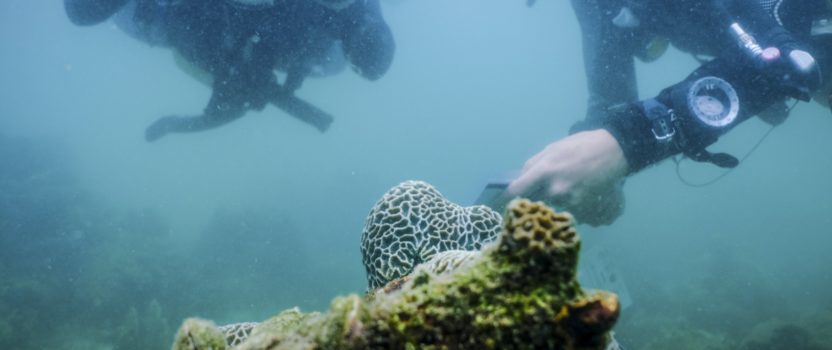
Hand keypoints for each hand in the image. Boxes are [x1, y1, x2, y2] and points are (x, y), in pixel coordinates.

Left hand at [508, 129, 629, 225]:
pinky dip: (573, 208)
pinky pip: (571, 214)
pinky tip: (582, 193)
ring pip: (553, 210)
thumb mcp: (552, 148)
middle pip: (533, 204)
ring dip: (555, 205)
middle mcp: (556, 190)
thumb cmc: (580, 146)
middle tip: (541, 195)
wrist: (614, 150)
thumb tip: (518, 180)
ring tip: (569, 189)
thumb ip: (533, 165)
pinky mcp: (586, 211)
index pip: (516, 191)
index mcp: (544, 171)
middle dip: (533, 202)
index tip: (499, 204)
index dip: (504, 199)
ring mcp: (572, 203)